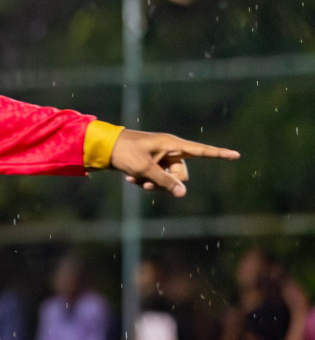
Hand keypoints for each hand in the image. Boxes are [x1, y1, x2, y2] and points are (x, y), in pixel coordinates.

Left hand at [110, 129, 238, 196]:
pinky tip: (129, 178)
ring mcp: (160, 158)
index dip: (219, 154)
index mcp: (172, 145)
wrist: (103, 148)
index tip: (237, 155)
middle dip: (167, 183)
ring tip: (134, 179)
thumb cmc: (124, 152)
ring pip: (167, 180)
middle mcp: (170, 151)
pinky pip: (156, 179)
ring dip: (153, 184)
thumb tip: (183, 193)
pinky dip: (144, 181)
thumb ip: (164, 181)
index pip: (201, 151)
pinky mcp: (151, 165)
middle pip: (181, 175)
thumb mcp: (144, 168)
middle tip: (147, 184)